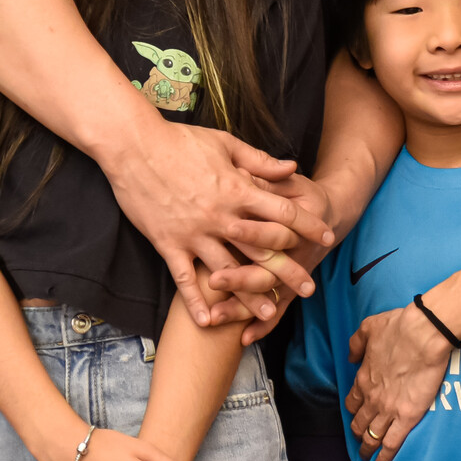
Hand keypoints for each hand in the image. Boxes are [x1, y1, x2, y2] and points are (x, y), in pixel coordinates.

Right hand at [103, 124, 332, 325]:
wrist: (134, 146)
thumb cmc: (181, 141)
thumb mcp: (226, 144)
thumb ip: (260, 161)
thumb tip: (292, 167)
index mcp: (238, 189)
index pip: (283, 212)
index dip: (308, 226)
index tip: (326, 237)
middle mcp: (221, 216)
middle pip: (263, 249)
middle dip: (289, 269)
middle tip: (308, 287)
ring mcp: (195, 233)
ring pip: (229, 270)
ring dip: (250, 293)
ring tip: (269, 312)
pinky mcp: (169, 244)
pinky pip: (185, 278)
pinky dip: (196, 300)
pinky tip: (207, 320)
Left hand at [208, 175, 335, 338]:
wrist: (333, 216)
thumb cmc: (303, 195)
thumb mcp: (289, 182)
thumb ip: (267, 178)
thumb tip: (242, 172)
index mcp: (296, 221)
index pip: (275, 227)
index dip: (254, 230)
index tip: (230, 229)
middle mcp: (296, 252)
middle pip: (268, 268)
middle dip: (240, 276)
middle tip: (213, 281)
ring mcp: (294, 273)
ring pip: (267, 294)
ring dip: (242, 306)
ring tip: (216, 316)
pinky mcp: (290, 289)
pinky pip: (278, 311)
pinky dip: (263, 325)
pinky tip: (244, 338)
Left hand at [346, 304, 451, 460]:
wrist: (422, 335)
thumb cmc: (398, 328)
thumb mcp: (368, 328)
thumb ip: (356, 344)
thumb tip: (351, 357)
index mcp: (363, 378)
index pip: (353, 401)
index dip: (353, 410)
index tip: (356, 414)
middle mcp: (372, 398)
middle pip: (359, 422)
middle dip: (357, 432)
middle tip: (359, 438)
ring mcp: (388, 410)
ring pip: (372, 436)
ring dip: (367, 448)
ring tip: (366, 457)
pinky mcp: (407, 418)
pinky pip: (391, 444)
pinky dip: (384, 458)